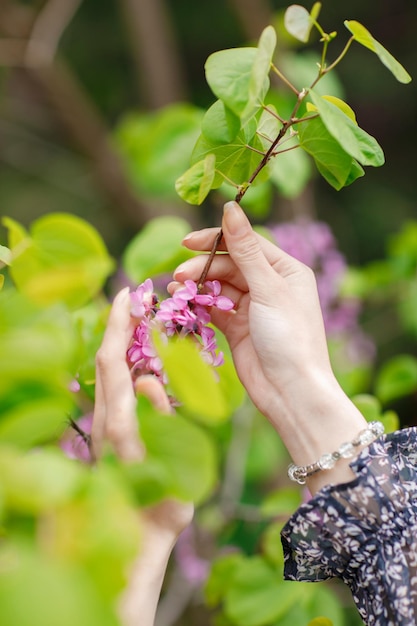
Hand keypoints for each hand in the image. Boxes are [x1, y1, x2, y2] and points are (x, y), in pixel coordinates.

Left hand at [92, 288, 192, 625]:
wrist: (135, 543)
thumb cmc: (157, 508)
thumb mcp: (164, 464)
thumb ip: (155, 419)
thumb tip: (148, 379)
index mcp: (117, 421)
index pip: (111, 360)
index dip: (117, 325)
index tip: (128, 294)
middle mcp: (105, 419)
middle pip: (105, 359)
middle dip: (117, 324)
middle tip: (136, 298)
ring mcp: (106, 426)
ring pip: (109, 373)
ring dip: (121, 341)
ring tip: (141, 320)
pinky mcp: (112, 433)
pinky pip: (116, 388)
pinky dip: (126, 363)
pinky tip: (142, 358)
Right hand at [172, 202, 366, 491]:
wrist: (290, 392)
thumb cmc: (289, 337)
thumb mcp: (267, 289)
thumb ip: (245, 250)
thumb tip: (231, 207)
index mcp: (286, 270)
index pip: (246, 244)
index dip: (216, 240)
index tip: (187, 241)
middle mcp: (269, 285)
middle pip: (229, 265)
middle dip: (203, 268)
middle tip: (179, 276)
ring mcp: (252, 307)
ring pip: (218, 286)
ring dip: (198, 287)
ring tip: (177, 290)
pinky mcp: (237, 328)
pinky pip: (213, 308)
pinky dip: (199, 306)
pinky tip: (183, 305)